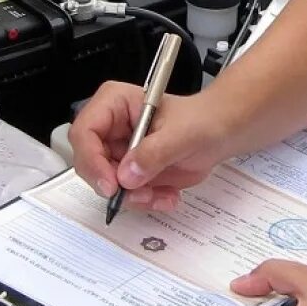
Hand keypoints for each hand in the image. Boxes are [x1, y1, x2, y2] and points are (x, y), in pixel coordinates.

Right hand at [69, 81, 232, 210]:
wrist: (221, 132)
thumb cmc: (203, 119)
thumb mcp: (183, 133)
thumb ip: (154, 152)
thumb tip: (126, 175)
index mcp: (115, 104)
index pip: (84, 132)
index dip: (91, 160)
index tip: (111, 185)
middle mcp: (110, 128)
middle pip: (89, 163)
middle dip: (115, 185)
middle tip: (142, 194)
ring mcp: (119, 152)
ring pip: (107, 184)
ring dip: (134, 197)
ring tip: (162, 195)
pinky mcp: (130, 172)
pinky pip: (126, 194)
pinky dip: (146, 201)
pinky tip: (167, 195)